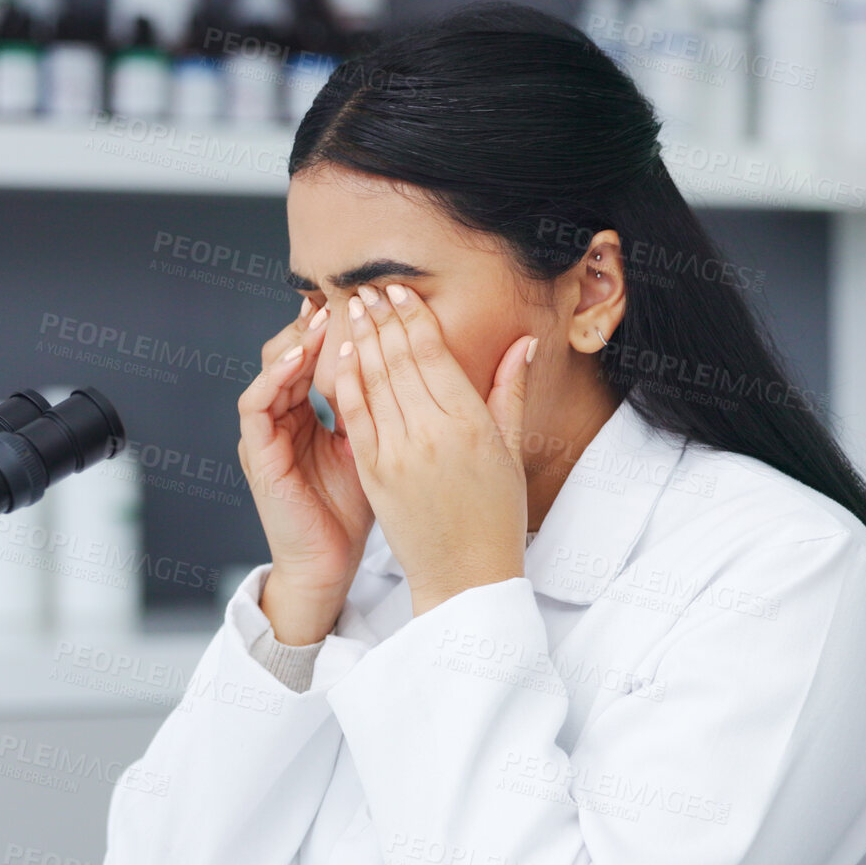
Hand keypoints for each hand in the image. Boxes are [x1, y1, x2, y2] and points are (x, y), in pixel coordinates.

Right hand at [237, 299, 376, 643]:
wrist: (331, 565)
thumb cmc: (355, 511)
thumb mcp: (376, 445)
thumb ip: (383, 406)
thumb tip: (419, 366)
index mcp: (307, 415)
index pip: (316, 357)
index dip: (337, 328)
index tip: (368, 303)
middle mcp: (281, 419)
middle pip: (289, 354)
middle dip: (314, 325)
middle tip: (345, 300)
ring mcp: (264, 435)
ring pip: (269, 370)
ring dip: (295, 343)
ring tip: (323, 320)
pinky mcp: (256, 453)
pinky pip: (255, 404)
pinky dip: (276, 378)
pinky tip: (301, 359)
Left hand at [331, 284, 531, 616]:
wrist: (465, 576)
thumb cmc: (495, 516)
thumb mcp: (511, 451)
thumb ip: (510, 391)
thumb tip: (522, 342)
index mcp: (470, 424)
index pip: (433, 354)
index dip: (413, 317)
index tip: (400, 290)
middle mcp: (432, 434)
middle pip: (399, 360)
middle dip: (382, 319)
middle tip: (370, 288)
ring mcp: (398, 455)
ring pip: (374, 382)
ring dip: (361, 340)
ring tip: (354, 309)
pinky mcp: (374, 474)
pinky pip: (356, 418)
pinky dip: (347, 383)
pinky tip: (342, 357)